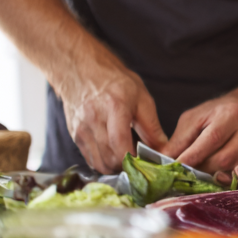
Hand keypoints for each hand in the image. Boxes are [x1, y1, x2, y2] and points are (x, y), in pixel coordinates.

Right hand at [57, 60, 167, 174]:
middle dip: (127, 166)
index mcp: (115, 107)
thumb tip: (163, 149)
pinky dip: (103, 162)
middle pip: (110, 158)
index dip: (133, 159)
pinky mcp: (74, 135)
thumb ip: (152, 126)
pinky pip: (90, 159)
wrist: (82, 70)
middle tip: (139, 162)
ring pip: (99, 163)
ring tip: (127, 158)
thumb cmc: (115, 81)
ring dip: (115, 167)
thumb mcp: (142, 98)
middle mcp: (95, 119)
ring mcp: (81, 129)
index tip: (146, 163)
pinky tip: (113, 154)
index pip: (120, 143)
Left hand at [164, 92, 237, 187]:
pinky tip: (230, 179)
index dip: (192, 157)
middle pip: (223, 160)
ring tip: (206, 176)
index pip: (211, 140)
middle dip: (203, 170)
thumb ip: (180, 139)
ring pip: (237, 172)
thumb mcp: (196, 118)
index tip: (175, 169)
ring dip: (217, 179)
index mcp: (231, 113)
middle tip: (190, 174)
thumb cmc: (219, 116)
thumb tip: (163, 162)